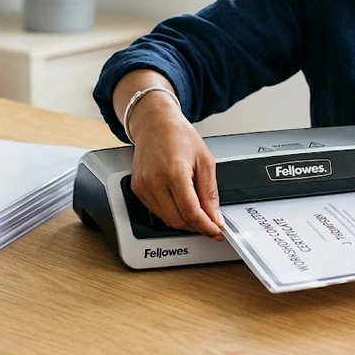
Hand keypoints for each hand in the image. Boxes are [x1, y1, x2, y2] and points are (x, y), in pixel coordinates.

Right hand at [128, 92, 223, 240]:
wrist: (155, 123)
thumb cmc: (179, 135)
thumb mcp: (205, 160)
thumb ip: (210, 192)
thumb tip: (215, 217)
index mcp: (174, 173)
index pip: (191, 213)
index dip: (206, 226)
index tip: (217, 231)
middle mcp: (154, 182)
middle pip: (178, 220)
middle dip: (197, 226)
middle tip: (211, 224)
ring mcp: (143, 187)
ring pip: (167, 220)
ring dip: (185, 222)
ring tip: (198, 213)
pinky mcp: (137, 189)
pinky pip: (156, 212)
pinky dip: (171, 214)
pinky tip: (182, 205)